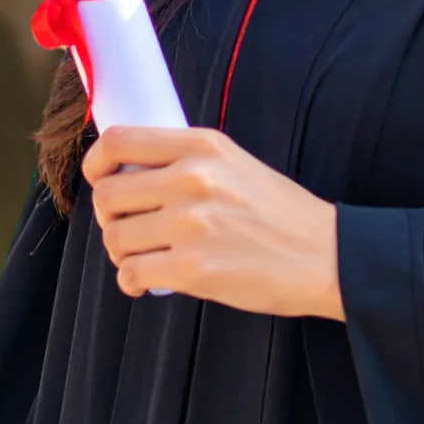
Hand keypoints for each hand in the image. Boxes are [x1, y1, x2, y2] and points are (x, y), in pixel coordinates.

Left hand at [84, 125, 343, 318]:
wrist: (327, 256)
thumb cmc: (280, 214)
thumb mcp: (235, 164)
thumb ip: (186, 160)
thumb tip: (128, 172)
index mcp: (202, 146)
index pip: (119, 141)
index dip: (95, 163)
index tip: (99, 179)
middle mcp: (192, 179)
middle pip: (108, 195)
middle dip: (109, 217)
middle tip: (128, 227)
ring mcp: (191, 224)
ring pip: (116, 238)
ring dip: (122, 252)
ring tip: (145, 256)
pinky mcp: (193, 268)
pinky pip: (130, 273)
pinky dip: (130, 281)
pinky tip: (145, 281)